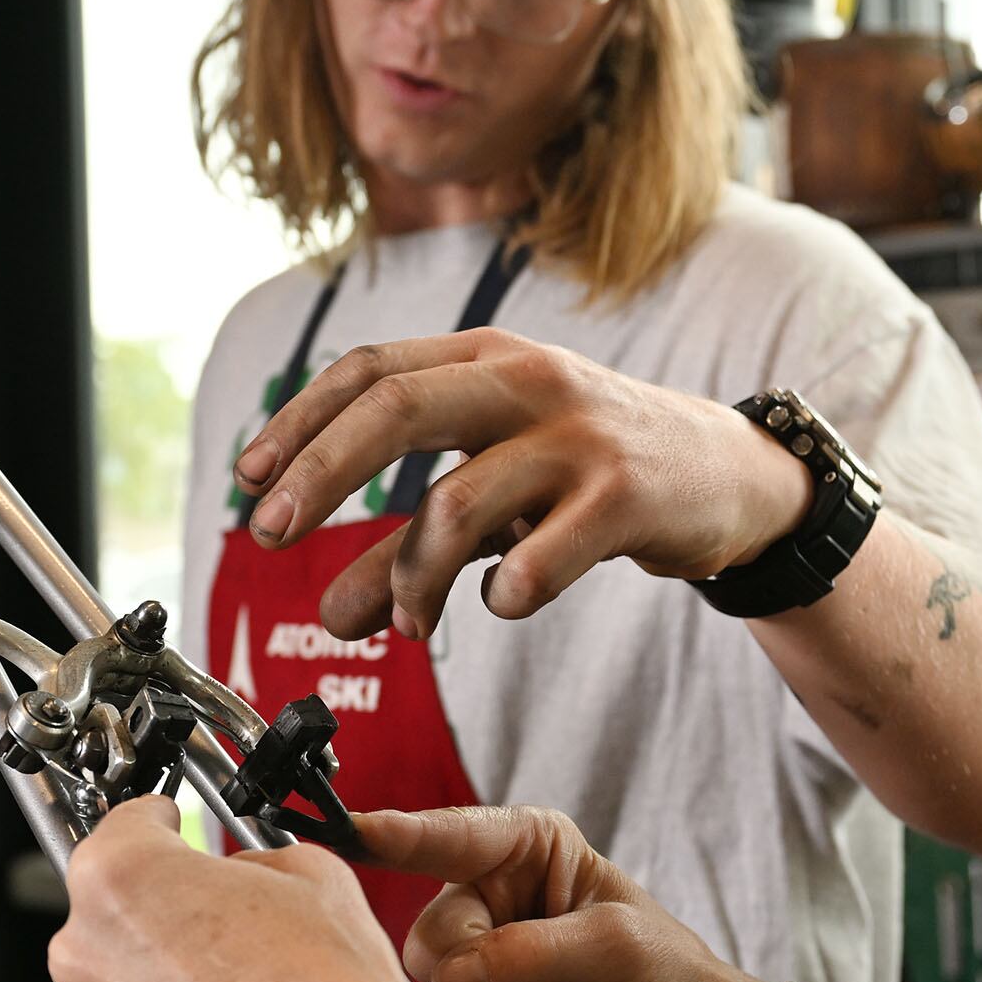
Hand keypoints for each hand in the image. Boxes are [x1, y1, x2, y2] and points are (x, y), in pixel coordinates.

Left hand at [50, 800, 424, 981]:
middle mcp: (82, 951)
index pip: (123, 828)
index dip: (160, 829)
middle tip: (223, 946)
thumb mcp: (308, 872)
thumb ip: (246, 862)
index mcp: (122, 877)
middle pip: (110, 922)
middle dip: (158, 926)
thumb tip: (236, 879)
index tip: (170, 834)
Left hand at [229, 329, 811, 639]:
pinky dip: (506, 590)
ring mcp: (579, 436)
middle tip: (268, 536)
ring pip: (458, 500)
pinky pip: (541, 553)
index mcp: (487, 358)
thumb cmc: (595, 477)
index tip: (249, 482)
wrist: (733, 476)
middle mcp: (527, 380)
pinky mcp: (626, 496)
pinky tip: (500, 603)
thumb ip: (412, 550)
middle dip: (321, 473)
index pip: (369, 369)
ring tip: (406, 623)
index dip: (300, 423)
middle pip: (396, 407)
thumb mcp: (498, 499)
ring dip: (411, 576)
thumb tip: (330, 616)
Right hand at [358, 806, 789, 981]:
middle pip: (433, 936)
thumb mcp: (611, 946)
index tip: (352, 830)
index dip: (397, 834)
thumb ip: (526, 953)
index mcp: (527, 846)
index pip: (449, 835)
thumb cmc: (665, 973)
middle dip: (495, 979)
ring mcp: (479, 954)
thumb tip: (451, 975)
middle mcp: (489, 892)